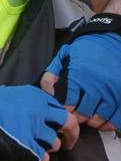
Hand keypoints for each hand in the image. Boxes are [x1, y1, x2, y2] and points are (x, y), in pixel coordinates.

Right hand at [0, 84, 70, 160]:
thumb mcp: (8, 95)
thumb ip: (27, 104)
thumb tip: (37, 116)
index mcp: (35, 96)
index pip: (61, 109)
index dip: (63, 121)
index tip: (62, 128)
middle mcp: (38, 111)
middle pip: (68, 124)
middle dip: (70, 136)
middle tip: (68, 144)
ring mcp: (32, 129)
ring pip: (54, 144)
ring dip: (46, 149)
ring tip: (34, 149)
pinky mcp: (23, 146)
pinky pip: (41, 158)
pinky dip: (37, 160)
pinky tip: (29, 158)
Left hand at [41, 16, 120, 130]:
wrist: (113, 38)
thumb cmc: (87, 48)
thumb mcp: (65, 56)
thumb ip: (52, 74)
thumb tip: (46, 93)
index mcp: (79, 75)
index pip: (68, 103)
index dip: (64, 111)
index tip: (64, 111)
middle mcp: (96, 85)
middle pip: (83, 113)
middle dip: (77, 117)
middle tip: (75, 116)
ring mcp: (112, 91)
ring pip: (101, 118)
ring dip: (93, 121)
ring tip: (88, 118)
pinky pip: (118, 117)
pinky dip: (110, 123)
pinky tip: (104, 121)